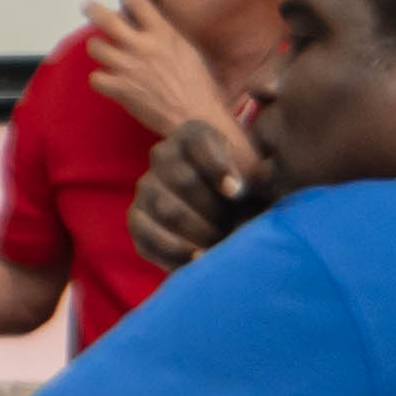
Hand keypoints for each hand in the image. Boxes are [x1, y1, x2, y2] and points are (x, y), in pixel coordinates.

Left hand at [82, 0, 238, 140]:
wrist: (195, 116)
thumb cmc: (197, 84)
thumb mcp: (185, 51)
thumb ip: (162, 35)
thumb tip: (140, 22)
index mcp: (163, 34)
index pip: (139, 3)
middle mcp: (143, 47)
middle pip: (107, 21)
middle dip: (93, 10)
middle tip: (86, 6)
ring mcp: (129, 68)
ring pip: (96, 47)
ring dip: (97, 48)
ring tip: (101, 50)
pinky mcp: (120, 89)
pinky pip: (96, 77)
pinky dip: (99, 78)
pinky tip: (107, 80)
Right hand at [129, 119, 270, 269]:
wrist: (226, 211)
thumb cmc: (245, 189)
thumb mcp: (257, 176)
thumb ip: (259, 178)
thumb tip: (243, 190)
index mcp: (193, 135)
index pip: (200, 144)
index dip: (218, 168)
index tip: (236, 193)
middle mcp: (162, 155)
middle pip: (184, 181)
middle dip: (214, 211)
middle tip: (236, 229)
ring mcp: (145, 187)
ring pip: (167, 210)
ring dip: (198, 234)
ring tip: (221, 247)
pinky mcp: (136, 219)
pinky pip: (147, 237)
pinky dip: (175, 254)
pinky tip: (199, 260)